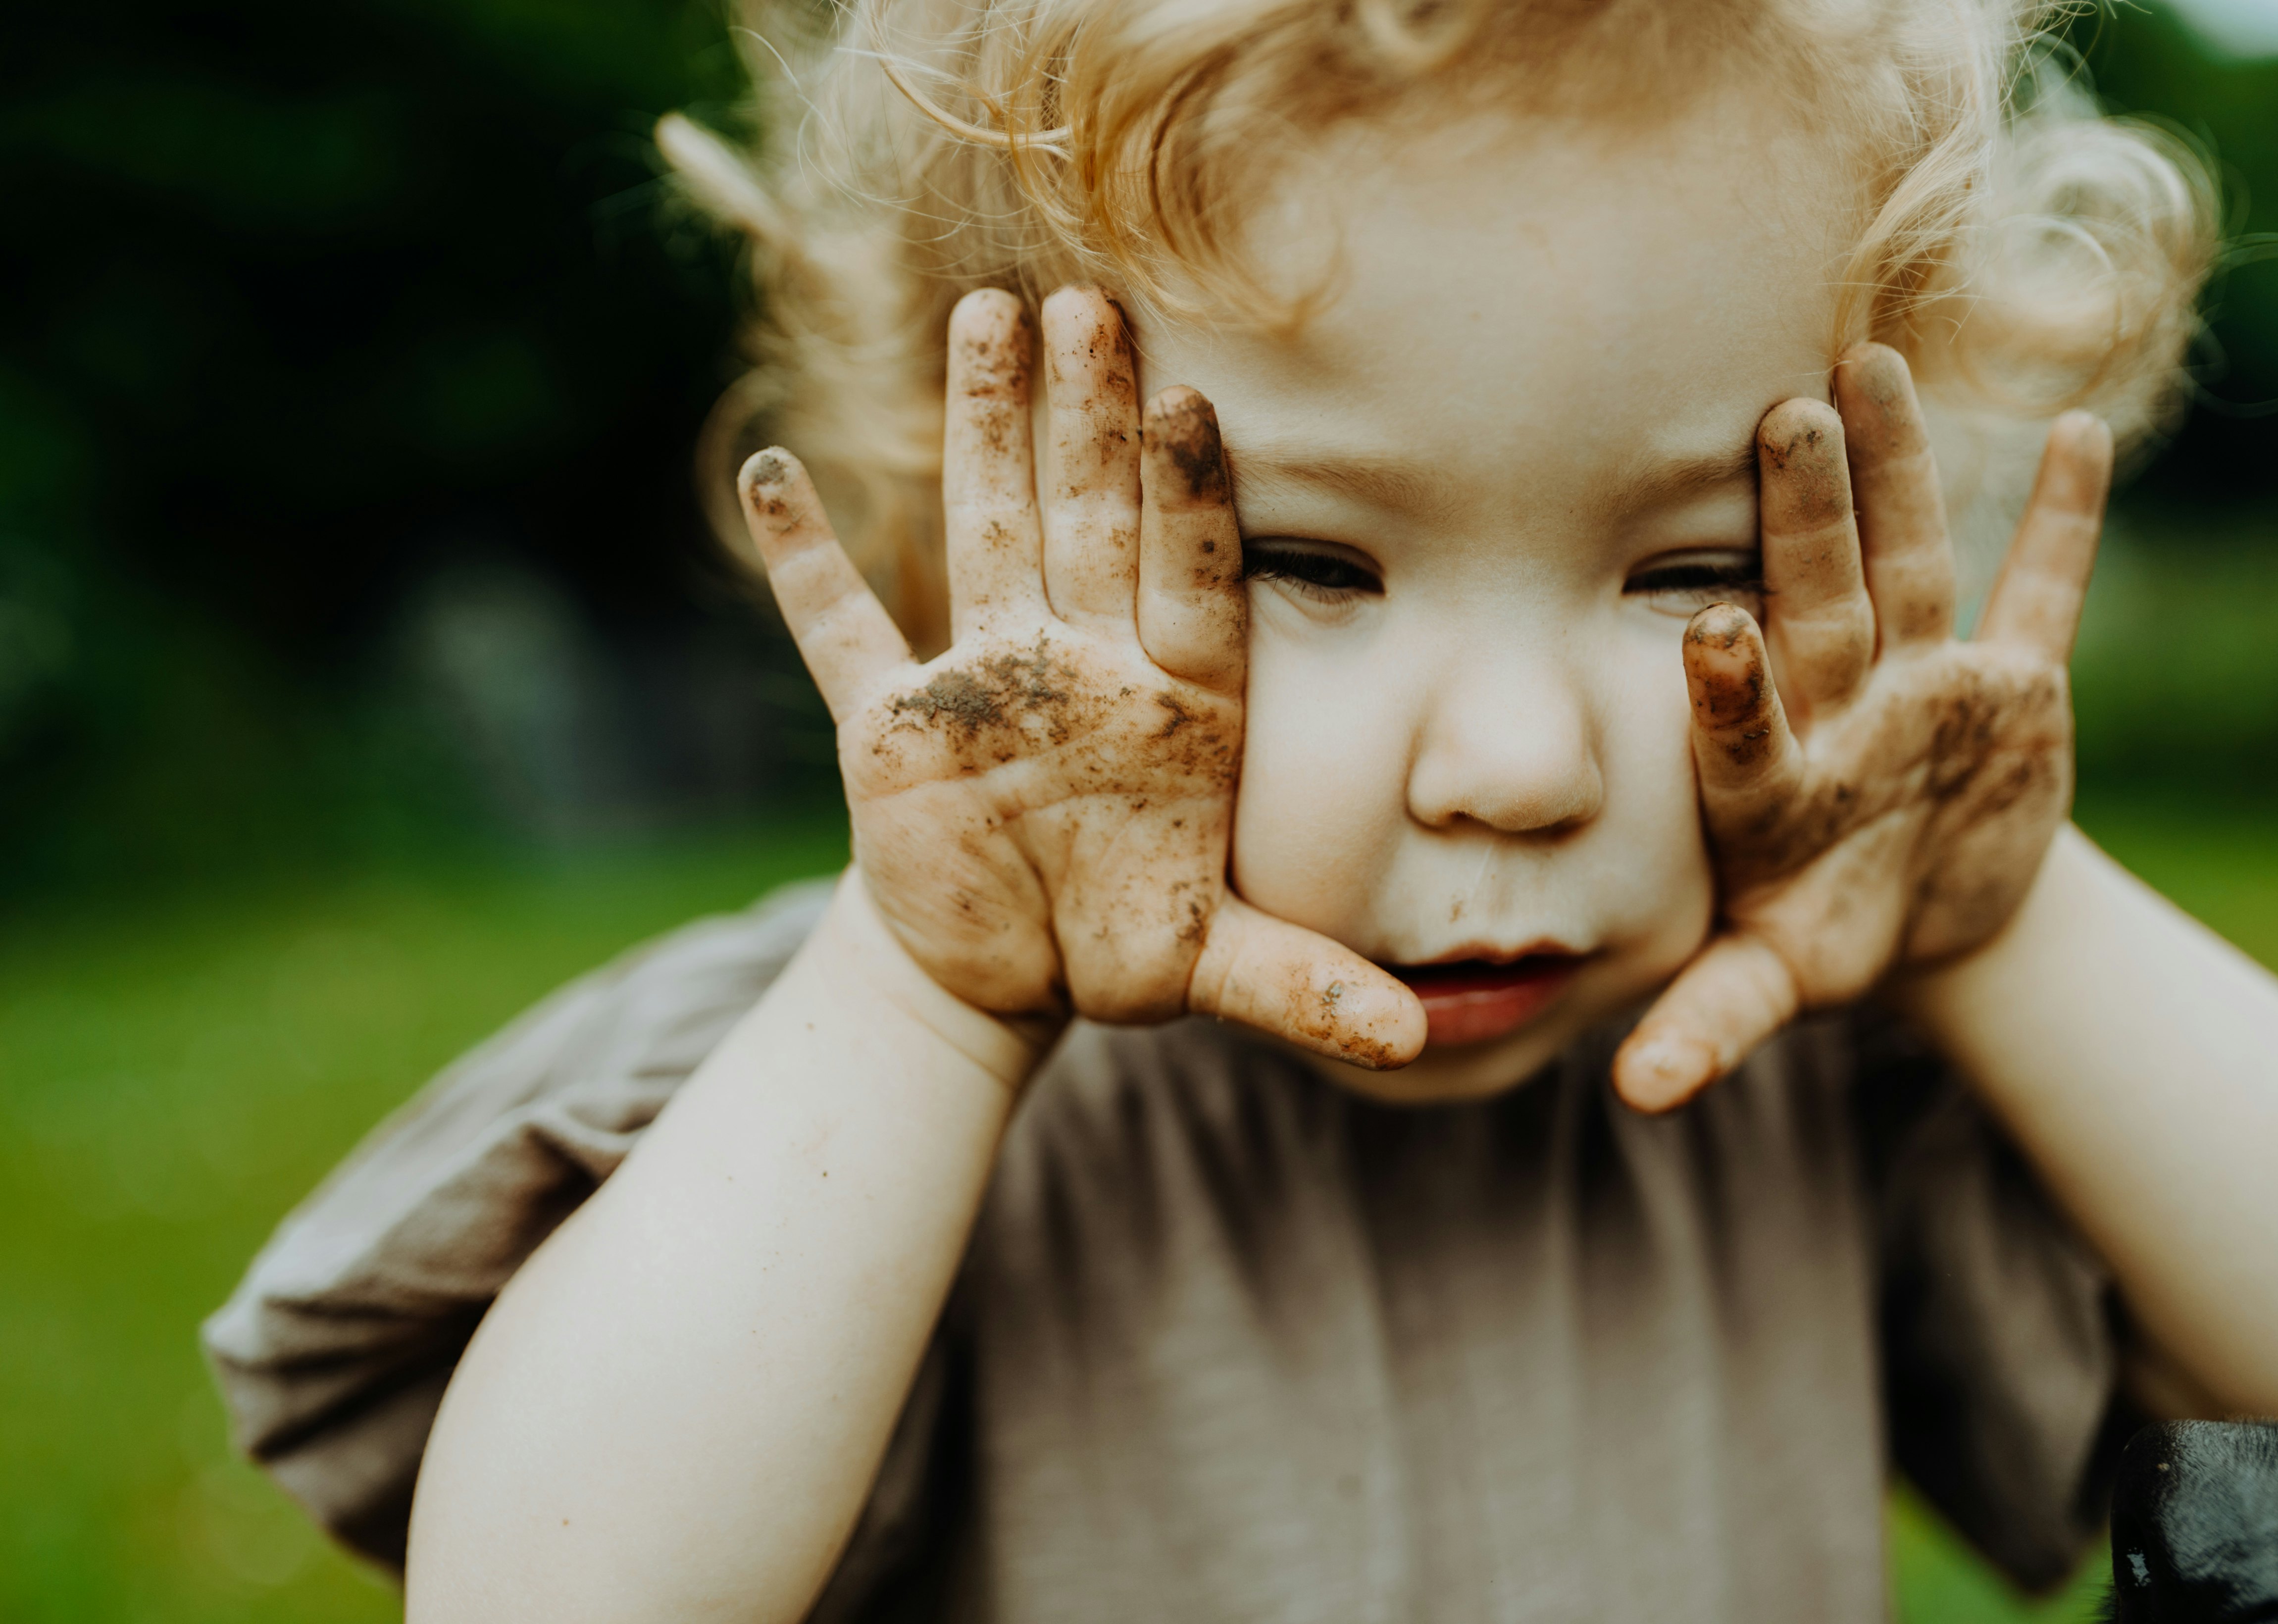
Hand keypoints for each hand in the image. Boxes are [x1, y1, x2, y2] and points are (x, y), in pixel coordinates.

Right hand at [737, 287, 1424, 1070]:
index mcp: (1175, 705)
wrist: (1015, 973)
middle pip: (1090, 521)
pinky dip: (803, 562)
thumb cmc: (1127, 944)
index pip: (1193, 581)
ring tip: (986, 318)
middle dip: (1091, 418)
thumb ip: (1303, 987)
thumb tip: (1416, 1044)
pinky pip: (839, 633)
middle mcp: (1084, 668)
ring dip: (983, 430)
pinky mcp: (890, 730)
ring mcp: (984, 685)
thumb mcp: (1215, 966)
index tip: (1190, 407)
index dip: (1189, 500)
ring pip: (985, 535)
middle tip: (1094, 303)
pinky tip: (768, 475)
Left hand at [1614, 344, 2110, 1110]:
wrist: (1918, 919)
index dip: (1727, 680)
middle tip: (1784, 411)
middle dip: (1805, 516)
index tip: (1713, 625)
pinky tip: (2077, 435)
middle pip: (1819, 601)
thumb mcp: (1772, 985)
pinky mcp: (2016, 687)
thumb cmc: (1818, 941)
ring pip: (1911, 563)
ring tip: (1874, 361)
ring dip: (1901, 471)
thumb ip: (1710, 1023)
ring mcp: (1927, 686)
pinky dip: (2061, 525)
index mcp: (1772, 782)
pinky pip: (2040, 594)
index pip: (1739, 721)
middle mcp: (1841, 709)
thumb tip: (1638, 1097)